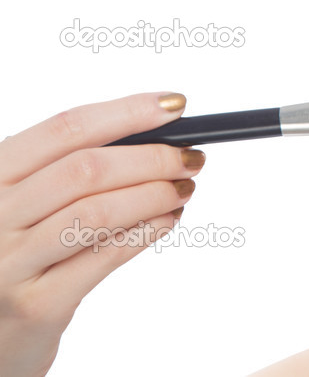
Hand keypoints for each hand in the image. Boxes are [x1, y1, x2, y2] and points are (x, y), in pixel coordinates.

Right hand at [0, 92, 203, 376]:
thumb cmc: (16, 250)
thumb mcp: (25, 200)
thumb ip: (73, 168)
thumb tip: (155, 136)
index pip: (66, 128)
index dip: (127, 112)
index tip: (174, 105)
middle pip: (87, 169)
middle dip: (152, 158)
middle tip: (190, 158)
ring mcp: (10, 263)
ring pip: (99, 212)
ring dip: (156, 194)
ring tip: (183, 189)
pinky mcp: (36, 304)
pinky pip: (105, 257)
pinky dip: (146, 232)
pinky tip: (166, 220)